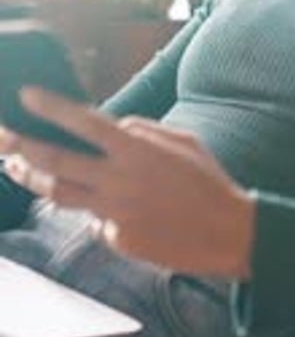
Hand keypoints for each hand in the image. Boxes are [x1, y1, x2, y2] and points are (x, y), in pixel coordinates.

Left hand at [0, 87, 254, 278]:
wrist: (229, 233)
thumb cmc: (209, 182)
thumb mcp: (184, 141)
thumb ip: (143, 129)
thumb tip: (114, 126)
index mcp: (137, 150)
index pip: (84, 122)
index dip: (52, 108)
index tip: (26, 96)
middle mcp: (120, 180)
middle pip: (57, 162)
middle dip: (22, 146)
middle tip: (3, 136)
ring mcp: (116, 213)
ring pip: (60, 194)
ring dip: (34, 179)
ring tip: (17, 168)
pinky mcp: (119, 239)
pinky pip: (95, 222)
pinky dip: (96, 213)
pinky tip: (111, 209)